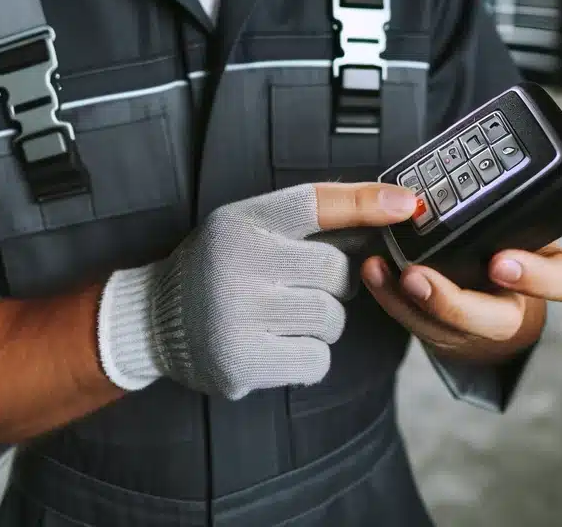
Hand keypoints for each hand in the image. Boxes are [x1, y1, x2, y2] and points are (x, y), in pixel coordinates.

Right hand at [97, 181, 419, 399]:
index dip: (365, 201)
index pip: (316, 202)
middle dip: (333, 282)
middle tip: (303, 283)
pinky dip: (308, 356)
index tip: (407, 203)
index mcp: (243, 221)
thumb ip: (307, 219)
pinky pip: (316, 360)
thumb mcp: (248, 224)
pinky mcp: (244, 361)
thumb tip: (389, 207)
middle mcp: (240, 263)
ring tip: (283, 315)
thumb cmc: (218, 265)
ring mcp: (240, 315)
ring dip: (321, 321)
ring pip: (331, 318)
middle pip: (336, 270)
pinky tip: (278, 343)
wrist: (155, 319)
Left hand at [359, 193, 561, 362]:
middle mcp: (509, 305)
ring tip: (394, 273)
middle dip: (457, 302)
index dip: (536, 275)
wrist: (485, 303)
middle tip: (424, 278)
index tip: (502, 260)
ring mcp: (470, 322)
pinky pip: (411, 319)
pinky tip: (374, 269)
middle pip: (494, 319)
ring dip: (415, 302)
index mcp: (542, 275)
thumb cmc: (512, 251)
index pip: (560, 282)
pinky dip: (389, 295)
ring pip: (446, 326)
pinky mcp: (435, 324)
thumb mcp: (541, 230)